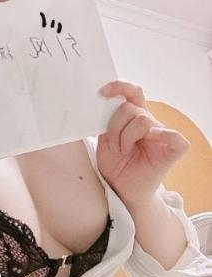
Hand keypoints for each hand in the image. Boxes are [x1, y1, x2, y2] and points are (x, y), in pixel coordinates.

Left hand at [97, 79, 189, 207]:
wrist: (122, 190)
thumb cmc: (115, 166)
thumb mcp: (103, 140)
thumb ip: (106, 121)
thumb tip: (102, 104)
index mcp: (132, 117)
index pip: (131, 92)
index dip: (119, 87)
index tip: (102, 92)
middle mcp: (148, 123)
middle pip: (131, 108)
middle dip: (115, 126)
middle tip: (113, 145)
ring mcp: (161, 135)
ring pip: (142, 120)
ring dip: (125, 137)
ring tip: (122, 151)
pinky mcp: (172, 150)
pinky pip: (174, 137)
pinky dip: (162, 136)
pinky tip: (149, 142)